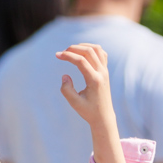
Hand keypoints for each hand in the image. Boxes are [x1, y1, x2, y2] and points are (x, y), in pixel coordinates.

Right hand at [55, 44, 126, 162]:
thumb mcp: (75, 103)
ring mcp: (105, 71)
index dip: (68, 56)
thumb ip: (67, 90)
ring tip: (71, 50)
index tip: (57, 55)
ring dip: (83, 46)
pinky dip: (91, 49)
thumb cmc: (88, 111)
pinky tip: (82, 52)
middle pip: (89, 51)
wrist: (103, 116)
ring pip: (96, 49)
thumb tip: (65, 75)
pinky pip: (101, 53)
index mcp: (94, 80)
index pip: (81, 61)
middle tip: (62, 53)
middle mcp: (102, 73)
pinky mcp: (105, 71)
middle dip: (74, 48)